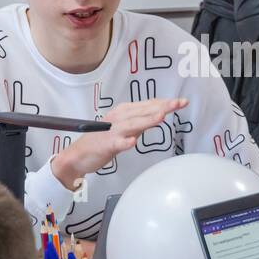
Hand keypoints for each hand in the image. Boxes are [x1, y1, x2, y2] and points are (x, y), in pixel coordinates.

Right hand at [51, 98, 188, 188]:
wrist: (78, 156)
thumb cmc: (101, 141)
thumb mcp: (124, 129)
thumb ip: (140, 123)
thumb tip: (157, 116)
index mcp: (123, 112)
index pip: (147, 105)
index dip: (164, 103)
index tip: (180, 102)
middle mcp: (118, 118)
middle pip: (142, 111)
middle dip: (161, 107)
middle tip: (178, 103)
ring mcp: (111, 131)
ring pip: (132, 124)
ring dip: (146, 120)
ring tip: (161, 116)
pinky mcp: (105, 145)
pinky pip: (116, 143)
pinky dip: (124, 142)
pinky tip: (132, 142)